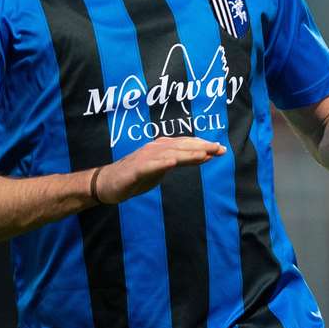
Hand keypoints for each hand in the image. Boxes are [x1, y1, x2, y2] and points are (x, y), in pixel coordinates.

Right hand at [95, 135, 225, 204]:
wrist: (107, 183)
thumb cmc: (135, 175)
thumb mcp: (161, 168)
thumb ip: (179, 162)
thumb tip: (202, 157)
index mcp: (161, 148)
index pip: (185, 144)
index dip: (203, 145)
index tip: (221, 149)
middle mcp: (154, 149)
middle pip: (181, 146)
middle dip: (201, 147)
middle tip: (219, 149)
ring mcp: (144, 159)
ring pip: (169, 154)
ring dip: (187, 154)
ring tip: (204, 154)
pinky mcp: (135, 170)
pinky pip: (150, 166)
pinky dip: (161, 163)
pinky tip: (172, 162)